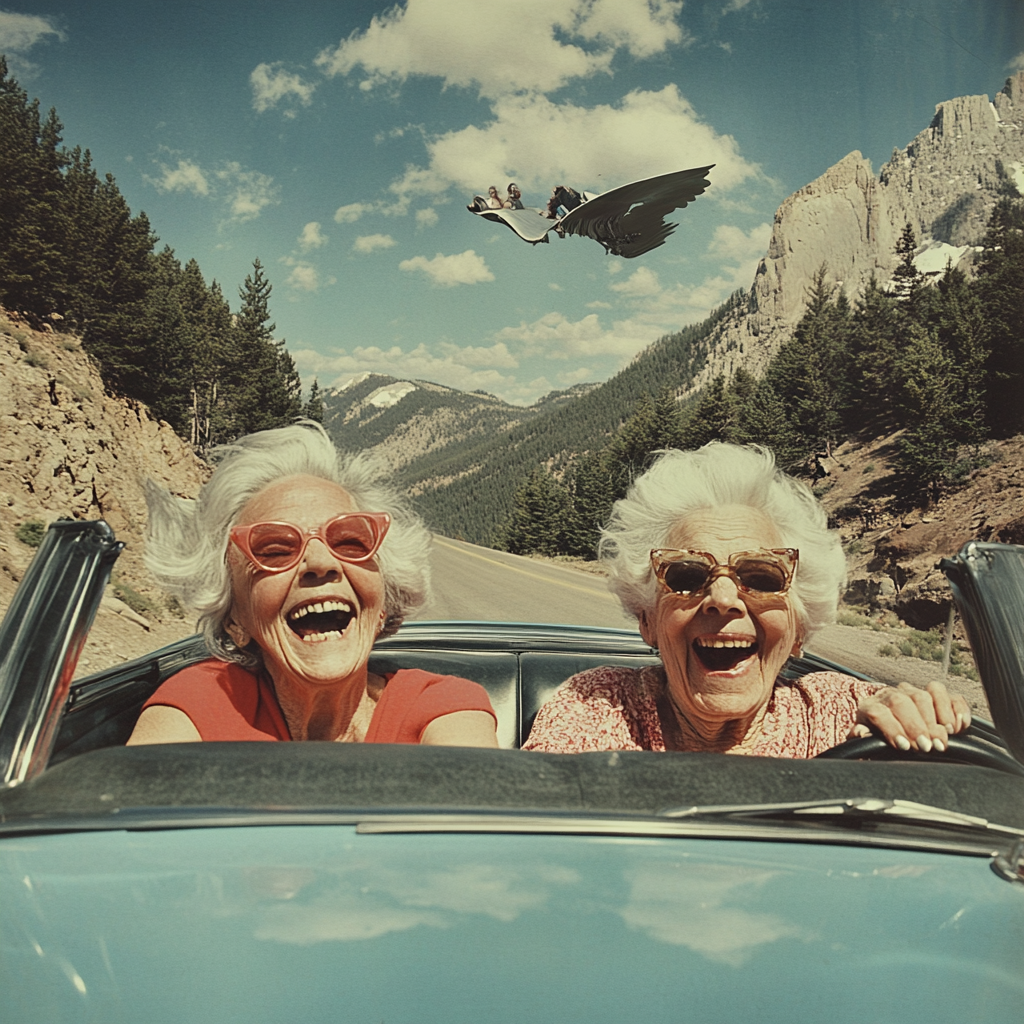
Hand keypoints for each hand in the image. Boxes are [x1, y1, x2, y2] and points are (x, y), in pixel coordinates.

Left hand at [849, 681, 971, 751]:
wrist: (891, 731)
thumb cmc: (880, 739)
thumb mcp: (866, 743)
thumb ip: (861, 738)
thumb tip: (860, 733)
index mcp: (870, 707)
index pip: (878, 712)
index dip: (892, 729)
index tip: (905, 747)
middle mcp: (891, 695)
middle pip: (903, 701)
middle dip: (916, 725)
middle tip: (927, 746)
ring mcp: (914, 693)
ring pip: (925, 694)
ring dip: (937, 716)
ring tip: (944, 737)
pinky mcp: (936, 696)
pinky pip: (949, 694)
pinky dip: (957, 708)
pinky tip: (960, 726)